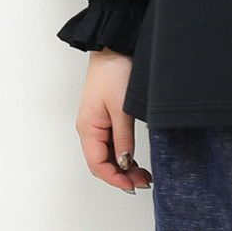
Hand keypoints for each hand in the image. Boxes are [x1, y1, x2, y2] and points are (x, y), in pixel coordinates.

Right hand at [74, 48, 152, 193]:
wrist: (114, 45)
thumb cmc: (113, 70)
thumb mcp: (122, 107)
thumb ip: (123, 136)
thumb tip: (125, 161)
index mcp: (88, 127)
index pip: (98, 164)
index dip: (115, 178)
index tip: (133, 185)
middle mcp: (89, 127)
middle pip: (102, 161)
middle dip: (121, 175)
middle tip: (143, 181)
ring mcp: (97, 121)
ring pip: (107, 153)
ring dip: (123, 165)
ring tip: (143, 173)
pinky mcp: (105, 114)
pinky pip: (111, 141)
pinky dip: (122, 152)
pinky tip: (135, 157)